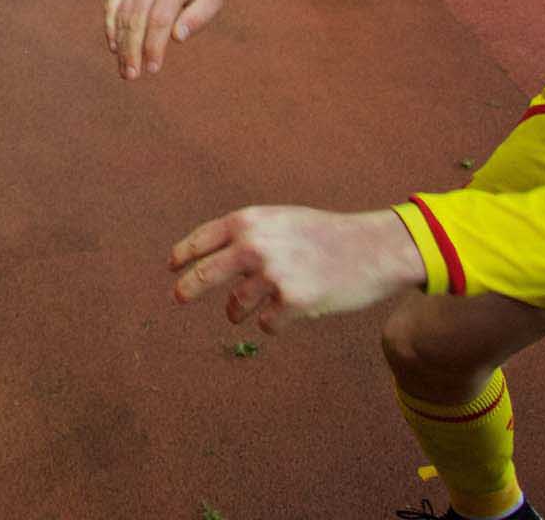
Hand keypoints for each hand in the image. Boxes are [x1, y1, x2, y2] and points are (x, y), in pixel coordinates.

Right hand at [103, 0, 237, 78]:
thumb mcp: (212, 0)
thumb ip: (197, 18)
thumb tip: (177, 38)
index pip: (159, 20)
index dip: (154, 46)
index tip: (153, 69)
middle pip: (136, 21)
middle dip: (132, 51)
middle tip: (131, 76)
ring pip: (122, 17)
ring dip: (121, 46)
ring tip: (124, 71)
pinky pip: (112, 7)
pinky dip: (110, 28)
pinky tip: (114, 49)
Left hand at [169, 206, 424, 331]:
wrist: (372, 248)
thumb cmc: (324, 234)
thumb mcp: (279, 220)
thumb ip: (247, 235)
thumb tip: (209, 258)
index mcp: (248, 221)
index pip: (200, 240)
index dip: (182, 256)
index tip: (172, 267)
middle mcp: (254, 246)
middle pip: (203, 275)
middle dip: (187, 289)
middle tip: (178, 297)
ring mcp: (272, 274)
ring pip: (235, 307)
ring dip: (239, 312)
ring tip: (256, 307)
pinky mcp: (292, 302)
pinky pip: (266, 324)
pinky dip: (273, 322)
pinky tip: (291, 311)